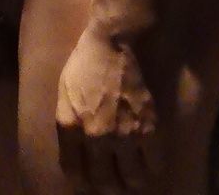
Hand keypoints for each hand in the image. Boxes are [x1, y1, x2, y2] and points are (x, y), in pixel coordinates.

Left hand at [56, 21, 165, 193]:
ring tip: (133, 176)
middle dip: (108, 188)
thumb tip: (74, 149)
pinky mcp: (149, 129)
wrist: (116, 39)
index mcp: (69, 127)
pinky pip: (154, 164)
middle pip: (103, 183)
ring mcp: (122, 136)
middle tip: (113, 184)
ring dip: (132, 181)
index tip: (90, 184)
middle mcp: (94, 138)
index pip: (74, 174)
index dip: (83, 184)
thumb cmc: (86, 59)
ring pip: (131, 180)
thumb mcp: (64, 91)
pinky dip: (153, 167)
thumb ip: (67, 123)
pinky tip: (150, 161)